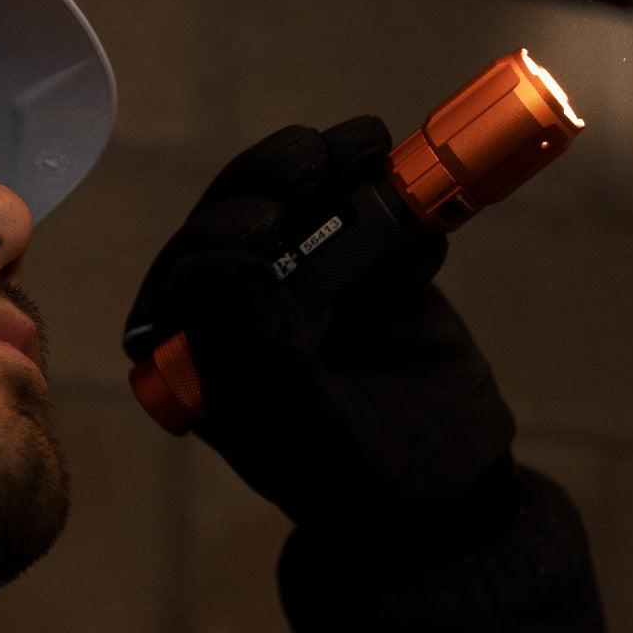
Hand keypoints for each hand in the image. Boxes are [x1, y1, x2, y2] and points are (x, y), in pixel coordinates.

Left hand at [125, 117, 515, 529]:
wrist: (448, 489)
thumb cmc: (359, 482)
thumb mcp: (297, 430)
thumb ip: (248, 354)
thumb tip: (212, 258)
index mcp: (204, 355)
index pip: (183, 277)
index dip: (215, 239)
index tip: (266, 227)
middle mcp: (245, 314)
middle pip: (237, 223)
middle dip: (269, 181)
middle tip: (312, 159)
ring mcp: (307, 287)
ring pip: (300, 205)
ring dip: (326, 167)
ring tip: (364, 143)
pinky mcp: (365, 273)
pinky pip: (369, 218)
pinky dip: (391, 200)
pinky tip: (412, 207)